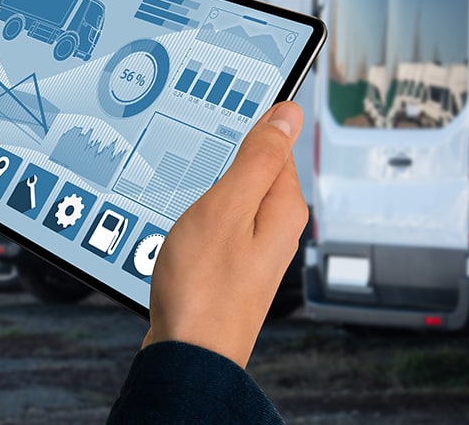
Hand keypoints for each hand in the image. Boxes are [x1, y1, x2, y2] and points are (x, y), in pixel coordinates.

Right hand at [142, 101, 306, 367]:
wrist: (188, 354)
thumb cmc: (204, 288)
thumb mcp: (228, 206)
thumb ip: (258, 157)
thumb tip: (288, 114)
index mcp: (284, 207)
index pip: (276, 144)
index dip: (245, 129)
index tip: (216, 124)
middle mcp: (277, 228)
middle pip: (254, 171)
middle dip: (224, 161)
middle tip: (193, 161)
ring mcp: (254, 250)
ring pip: (233, 199)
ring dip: (207, 191)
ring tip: (184, 198)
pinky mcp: (232, 267)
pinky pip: (220, 225)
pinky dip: (199, 218)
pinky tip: (181, 227)